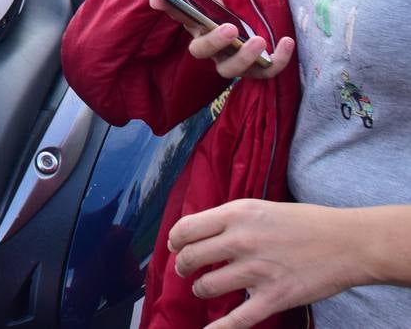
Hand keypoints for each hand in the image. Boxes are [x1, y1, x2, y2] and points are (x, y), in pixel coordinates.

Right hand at [147, 0, 292, 79]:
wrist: (262, 16)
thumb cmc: (233, 6)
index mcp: (199, 26)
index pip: (180, 16)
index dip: (168, 8)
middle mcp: (212, 47)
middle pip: (201, 51)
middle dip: (214, 42)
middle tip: (230, 28)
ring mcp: (233, 60)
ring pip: (229, 69)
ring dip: (243, 57)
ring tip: (259, 41)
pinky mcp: (258, 68)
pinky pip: (266, 71)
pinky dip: (278, 61)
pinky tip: (287, 42)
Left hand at [168, 199, 372, 327]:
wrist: (349, 242)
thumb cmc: (305, 222)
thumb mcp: (260, 208)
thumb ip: (228, 219)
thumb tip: (197, 232)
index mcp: (236, 214)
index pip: (186, 229)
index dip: (175, 241)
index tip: (176, 247)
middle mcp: (241, 241)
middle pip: (191, 258)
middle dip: (183, 267)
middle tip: (187, 271)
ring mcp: (257, 271)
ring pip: (207, 287)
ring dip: (201, 290)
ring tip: (206, 288)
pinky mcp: (274, 297)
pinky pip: (237, 318)